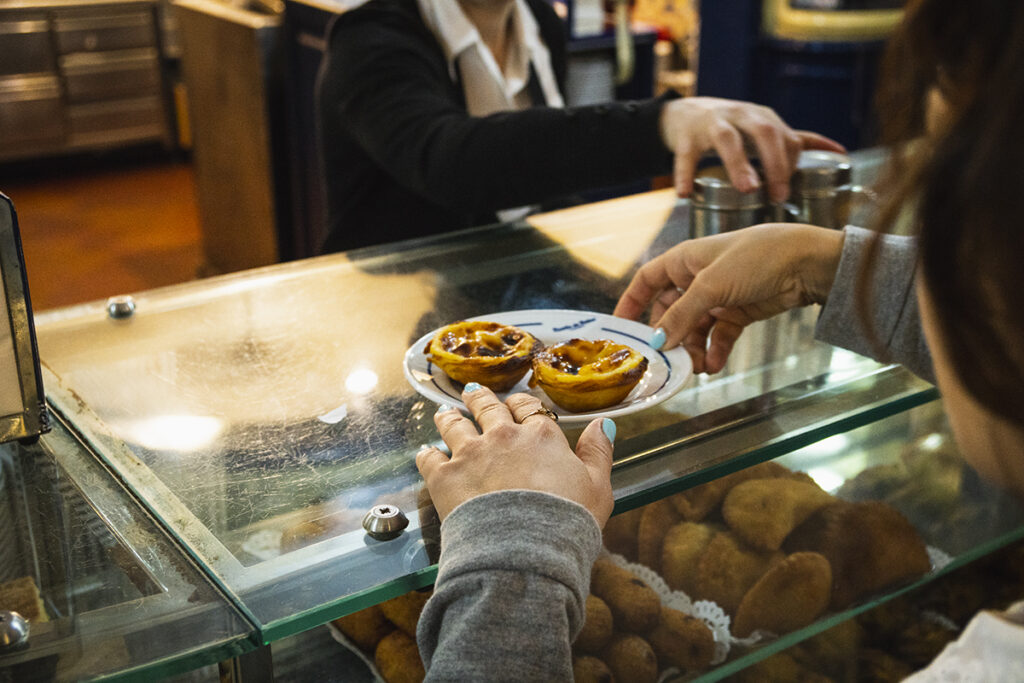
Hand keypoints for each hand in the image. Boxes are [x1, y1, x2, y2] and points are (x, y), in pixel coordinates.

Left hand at [416, 385, 614, 525]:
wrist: (526, 550)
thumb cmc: (567, 522)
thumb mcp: (598, 486)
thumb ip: (598, 452)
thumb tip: (603, 424)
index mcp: (540, 436)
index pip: (529, 409)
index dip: (521, 406)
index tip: (517, 406)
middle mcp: (503, 437)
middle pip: (488, 408)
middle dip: (480, 399)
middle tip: (474, 394)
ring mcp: (470, 454)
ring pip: (454, 424)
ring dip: (449, 417)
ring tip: (445, 413)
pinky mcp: (444, 477)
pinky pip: (429, 457)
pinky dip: (426, 454)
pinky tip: (426, 453)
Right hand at [614, 224, 844, 372]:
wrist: (807, 263)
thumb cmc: (757, 257)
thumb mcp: (712, 286)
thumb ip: (681, 315)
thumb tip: (656, 341)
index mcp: (685, 260)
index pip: (647, 281)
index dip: (631, 302)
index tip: (620, 328)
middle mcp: (698, 277)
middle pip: (670, 311)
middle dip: (668, 337)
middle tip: (666, 360)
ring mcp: (719, 295)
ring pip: (694, 327)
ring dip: (692, 348)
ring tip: (696, 368)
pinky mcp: (739, 310)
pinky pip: (718, 335)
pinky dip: (715, 350)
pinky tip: (714, 364)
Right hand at [659, 97, 845, 201]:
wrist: (683, 114)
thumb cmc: (731, 126)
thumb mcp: (762, 129)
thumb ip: (795, 140)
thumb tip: (841, 151)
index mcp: (761, 117)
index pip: (785, 137)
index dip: (790, 164)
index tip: (787, 193)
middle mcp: (740, 115)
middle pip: (764, 131)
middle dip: (775, 162)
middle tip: (777, 195)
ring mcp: (711, 123)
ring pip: (727, 139)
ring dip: (739, 163)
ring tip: (747, 189)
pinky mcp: (686, 136)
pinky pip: (686, 155)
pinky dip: (685, 174)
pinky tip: (686, 194)